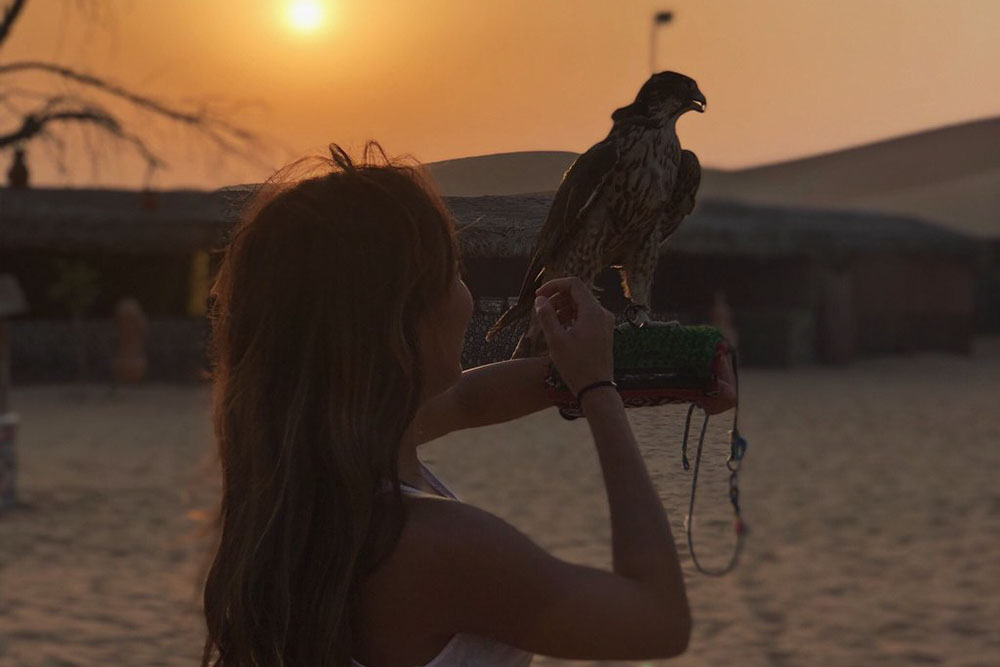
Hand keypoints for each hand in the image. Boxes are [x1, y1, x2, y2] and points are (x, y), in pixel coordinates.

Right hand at [534, 276, 614, 395]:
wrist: (596, 388)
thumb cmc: (576, 366)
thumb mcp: (556, 340)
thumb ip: (546, 316)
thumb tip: (540, 299)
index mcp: (592, 311)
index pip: (573, 284)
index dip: (554, 285)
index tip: (539, 295)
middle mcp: (602, 313)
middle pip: (577, 294)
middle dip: (557, 299)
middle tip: (541, 311)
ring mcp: (605, 323)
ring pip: (581, 305)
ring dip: (563, 309)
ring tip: (549, 323)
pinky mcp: (604, 332)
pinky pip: (586, 317)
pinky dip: (572, 318)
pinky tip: (561, 331)